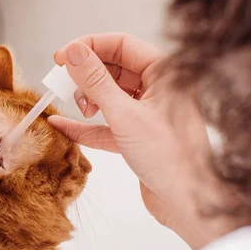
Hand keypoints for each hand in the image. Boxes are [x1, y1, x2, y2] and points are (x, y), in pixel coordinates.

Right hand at [49, 33, 227, 249]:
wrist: (188, 203)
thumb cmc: (169, 158)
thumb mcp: (125, 115)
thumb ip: (96, 82)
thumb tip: (74, 52)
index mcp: (165, 73)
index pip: (122, 45)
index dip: (89, 47)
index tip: (62, 57)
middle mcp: (158, 88)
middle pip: (113, 69)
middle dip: (87, 76)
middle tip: (64, 84)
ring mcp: (147, 113)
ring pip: (109, 95)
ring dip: (87, 100)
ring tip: (78, 110)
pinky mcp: (138, 136)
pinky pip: (107, 123)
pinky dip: (86, 125)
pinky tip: (62, 126)